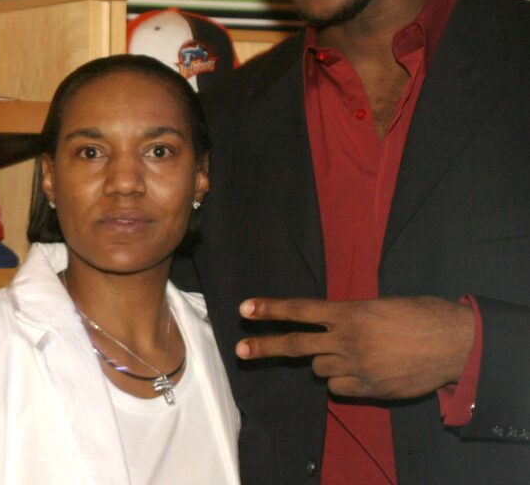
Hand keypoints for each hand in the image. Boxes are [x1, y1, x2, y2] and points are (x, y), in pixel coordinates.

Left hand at [236, 295, 474, 399]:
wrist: (454, 344)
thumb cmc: (421, 314)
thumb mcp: (381, 305)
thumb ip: (353, 316)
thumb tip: (336, 327)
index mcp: (349, 312)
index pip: (301, 309)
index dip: (271, 309)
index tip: (245, 309)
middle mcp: (346, 340)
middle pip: (296, 345)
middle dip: (265, 347)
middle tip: (240, 350)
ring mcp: (356, 367)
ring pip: (320, 369)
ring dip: (325, 361)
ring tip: (351, 352)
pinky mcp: (369, 390)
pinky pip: (340, 388)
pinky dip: (343, 380)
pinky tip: (364, 371)